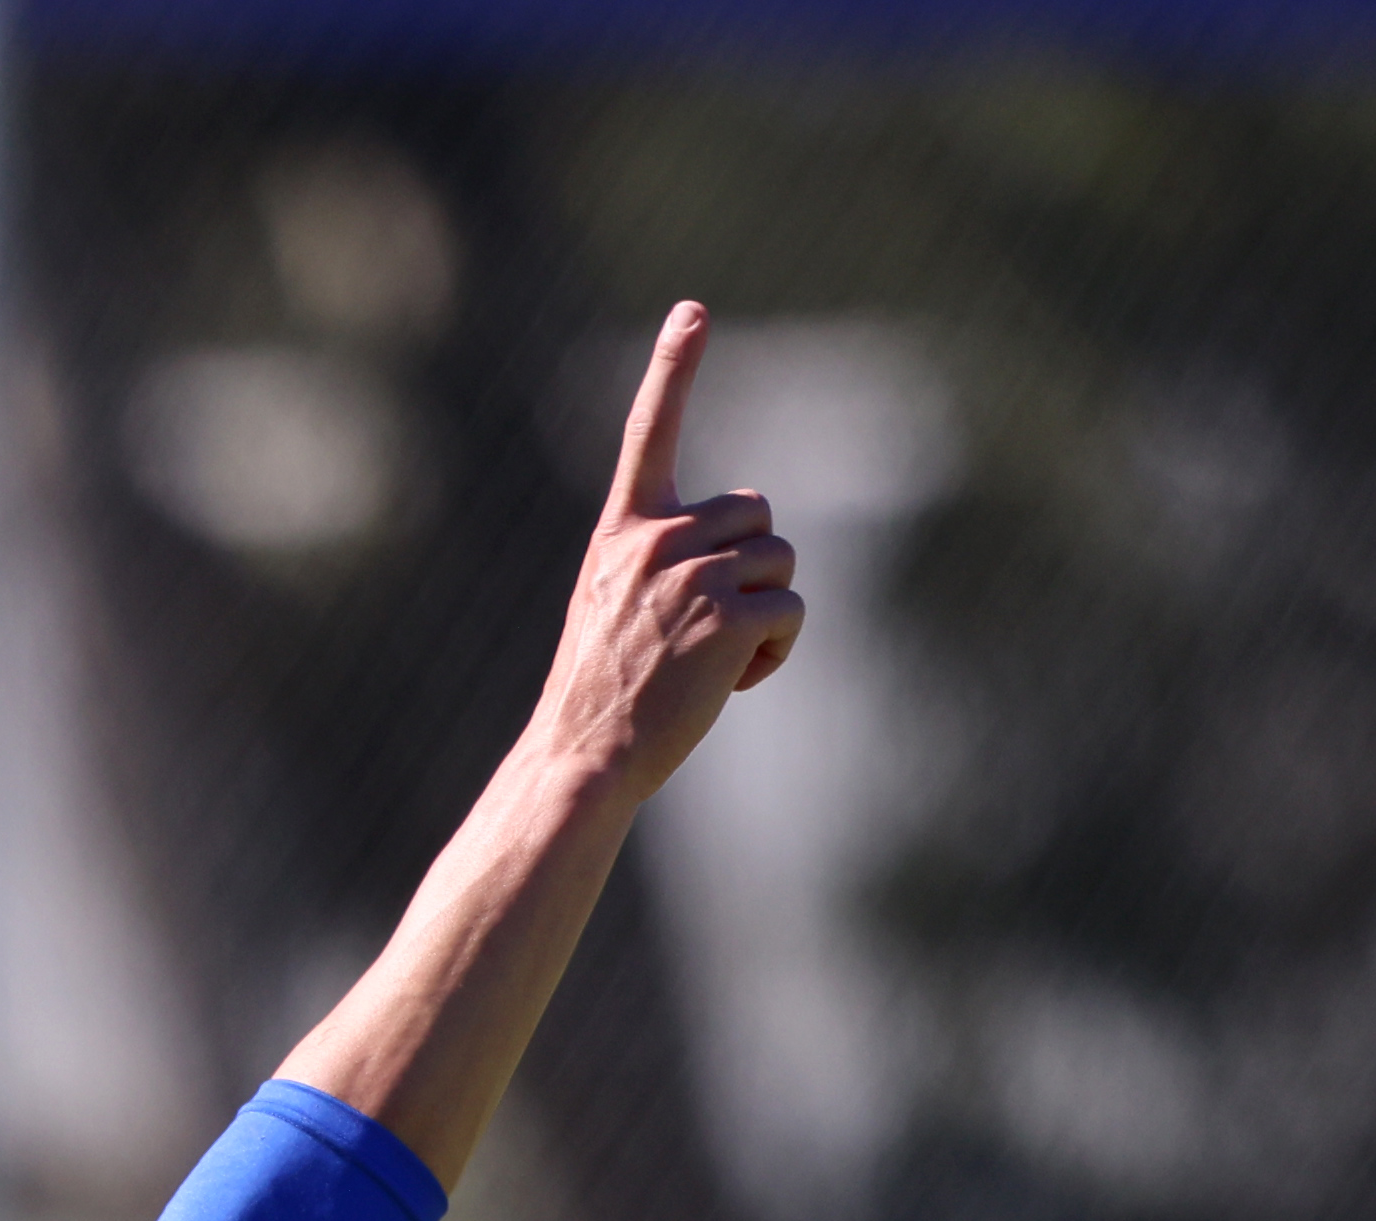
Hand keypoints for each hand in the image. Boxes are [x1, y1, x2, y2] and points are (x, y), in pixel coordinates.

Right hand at [537, 304, 805, 807]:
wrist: (584, 755)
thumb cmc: (600, 693)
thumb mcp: (611, 604)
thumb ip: (662, 560)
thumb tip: (742, 553)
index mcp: (622, 530)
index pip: (647, 432)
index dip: (672, 367)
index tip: (692, 310)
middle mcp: (656, 540)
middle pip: (755, 513)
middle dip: (751, 563)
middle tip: (706, 626)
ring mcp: (693, 577)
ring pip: (779, 560)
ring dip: (766, 610)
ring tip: (714, 660)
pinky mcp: (729, 619)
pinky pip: (791, 610)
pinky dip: (775, 650)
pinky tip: (729, 683)